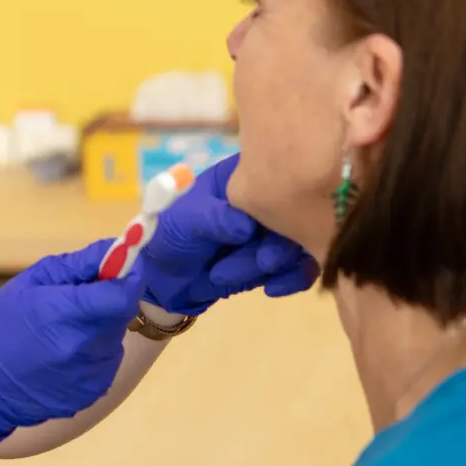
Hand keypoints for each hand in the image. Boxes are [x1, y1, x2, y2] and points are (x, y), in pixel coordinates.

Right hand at [0, 239, 143, 465]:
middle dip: (111, 298)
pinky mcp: (91, 394)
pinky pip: (105, 362)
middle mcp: (82, 349)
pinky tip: (62, 354)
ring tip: (64, 329)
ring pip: (114, 338)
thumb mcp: (31, 282)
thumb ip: (78, 265)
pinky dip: (93, 352)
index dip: (131, 275)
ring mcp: (89, 376)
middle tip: (84, 295)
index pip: (123, 293)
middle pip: (121, 314)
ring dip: (100, 327)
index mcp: (63, 315)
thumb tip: (117, 248)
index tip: (128, 264)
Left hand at [142, 154, 318, 315]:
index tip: (266, 226)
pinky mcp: (275, 259)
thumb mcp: (186, 221)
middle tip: (261, 262)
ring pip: (299, 244)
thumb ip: (214, 220)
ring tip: (228, 275)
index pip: (278, 176)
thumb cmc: (171, 235)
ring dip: (274, 266)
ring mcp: (273, 229)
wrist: (164, 277)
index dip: (282, 200)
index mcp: (243, 177)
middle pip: (295, 215)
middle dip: (277, 245)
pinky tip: (272, 289)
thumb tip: (247, 227)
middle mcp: (265, 199)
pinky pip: (301, 268)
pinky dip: (292, 280)